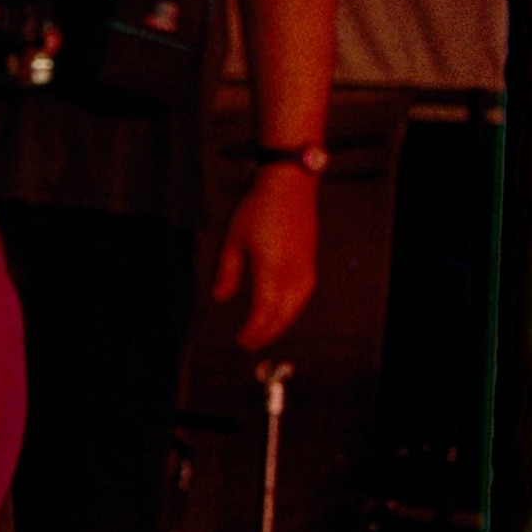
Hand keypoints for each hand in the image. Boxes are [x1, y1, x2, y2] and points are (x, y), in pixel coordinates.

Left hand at [211, 165, 318, 350]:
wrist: (289, 187)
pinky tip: (282, 312)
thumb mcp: (234, 240)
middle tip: (250, 344)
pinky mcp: (310, 263)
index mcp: (271, 269)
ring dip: (280, 324)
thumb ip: (228, 273)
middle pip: (282, 314)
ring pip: (296, 307)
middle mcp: (292, 272)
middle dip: (266, 332)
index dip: (254, 330)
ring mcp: (305, 268)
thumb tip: (221, 297)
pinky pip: (304, 295)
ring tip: (264, 333)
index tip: (242, 341)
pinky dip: (292, 309)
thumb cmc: (258, 209)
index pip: (264, 310)